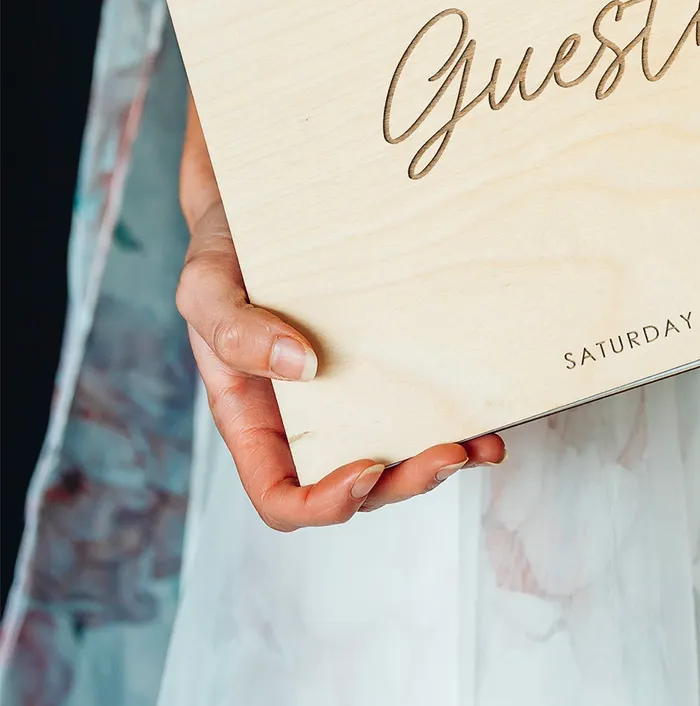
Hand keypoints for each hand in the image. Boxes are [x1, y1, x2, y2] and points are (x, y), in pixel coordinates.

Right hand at [177, 108, 504, 528]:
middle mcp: (308, 421)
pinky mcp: (392, 365)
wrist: (273, 200)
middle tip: (444, 454)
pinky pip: (425, 410)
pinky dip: (459, 425)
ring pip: (398, 459)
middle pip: (356, 488)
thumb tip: (301, 365)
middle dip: (403, 484)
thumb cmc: (225, 252)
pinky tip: (487, 419)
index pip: (282, 497)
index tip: (364, 469)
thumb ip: (234, 331)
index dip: (324, 504)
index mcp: (256, 421)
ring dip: (440, 464)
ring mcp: (353, 397)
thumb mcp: (206, 287)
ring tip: (477, 445)